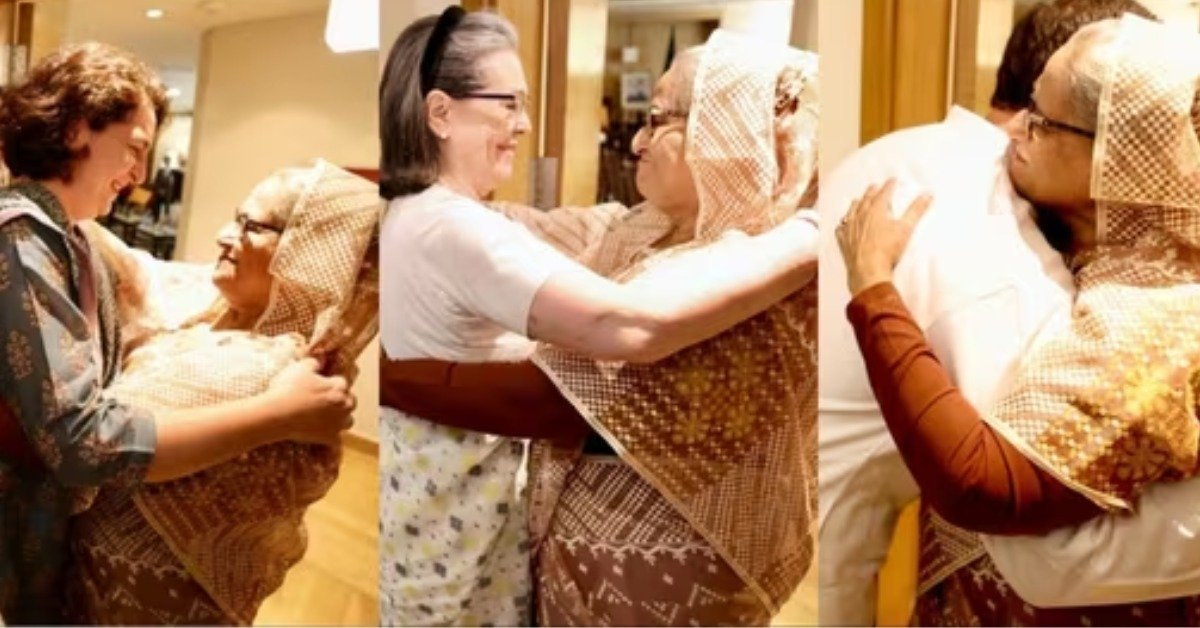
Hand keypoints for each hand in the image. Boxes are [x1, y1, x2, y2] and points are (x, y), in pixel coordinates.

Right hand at [266, 357, 354, 445]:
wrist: (277, 414)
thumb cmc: (289, 389)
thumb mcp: (300, 368)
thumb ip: (314, 362)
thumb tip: (320, 360)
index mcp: (338, 387)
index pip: (342, 383)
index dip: (331, 383)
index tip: (322, 386)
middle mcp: (343, 405)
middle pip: (350, 402)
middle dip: (341, 401)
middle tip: (327, 402)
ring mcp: (337, 423)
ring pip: (348, 421)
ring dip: (341, 419)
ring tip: (328, 418)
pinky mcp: (329, 438)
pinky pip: (337, 441)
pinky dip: (332, 439)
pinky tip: (325, 437)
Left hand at [835, 179, 931, 296]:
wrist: (868, 269)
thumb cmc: (888, 249)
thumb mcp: (906, 228)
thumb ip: (916, 210)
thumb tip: (928, 194)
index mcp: (876, 210)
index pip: (884, 193)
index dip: (889, 186)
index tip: (892, 180)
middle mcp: (860, 216)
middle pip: (866, 199)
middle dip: (872, 191)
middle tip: (875, 186)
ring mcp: (850, 228)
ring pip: (851, 211)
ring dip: (856, 204)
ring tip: (858, 200)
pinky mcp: (844, 241)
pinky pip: (841, 229)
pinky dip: (843, 224)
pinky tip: (843, 224)